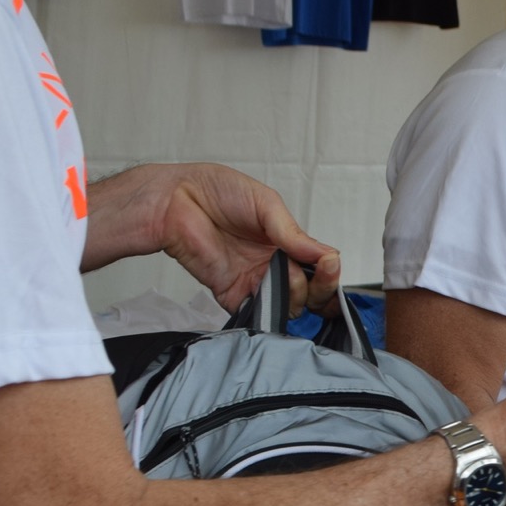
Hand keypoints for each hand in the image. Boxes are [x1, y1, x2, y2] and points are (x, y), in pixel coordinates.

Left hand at [86, 162, 341, 313]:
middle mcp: (273, 264)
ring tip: (284, 276)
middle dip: (319, 288)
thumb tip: (326, 255)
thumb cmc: (218, 191)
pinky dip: (269, 314)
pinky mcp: (232, 294)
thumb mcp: (266, 204)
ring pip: (289, 305)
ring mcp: (254, 281)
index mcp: (286, 242)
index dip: (329, 272)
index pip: (319, 267)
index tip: (330, 264)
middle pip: (310, 292)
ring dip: (295, 296)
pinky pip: (256, 314)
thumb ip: (293, 233)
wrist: (175, 200)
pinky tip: (273, 300)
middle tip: (318, 276)